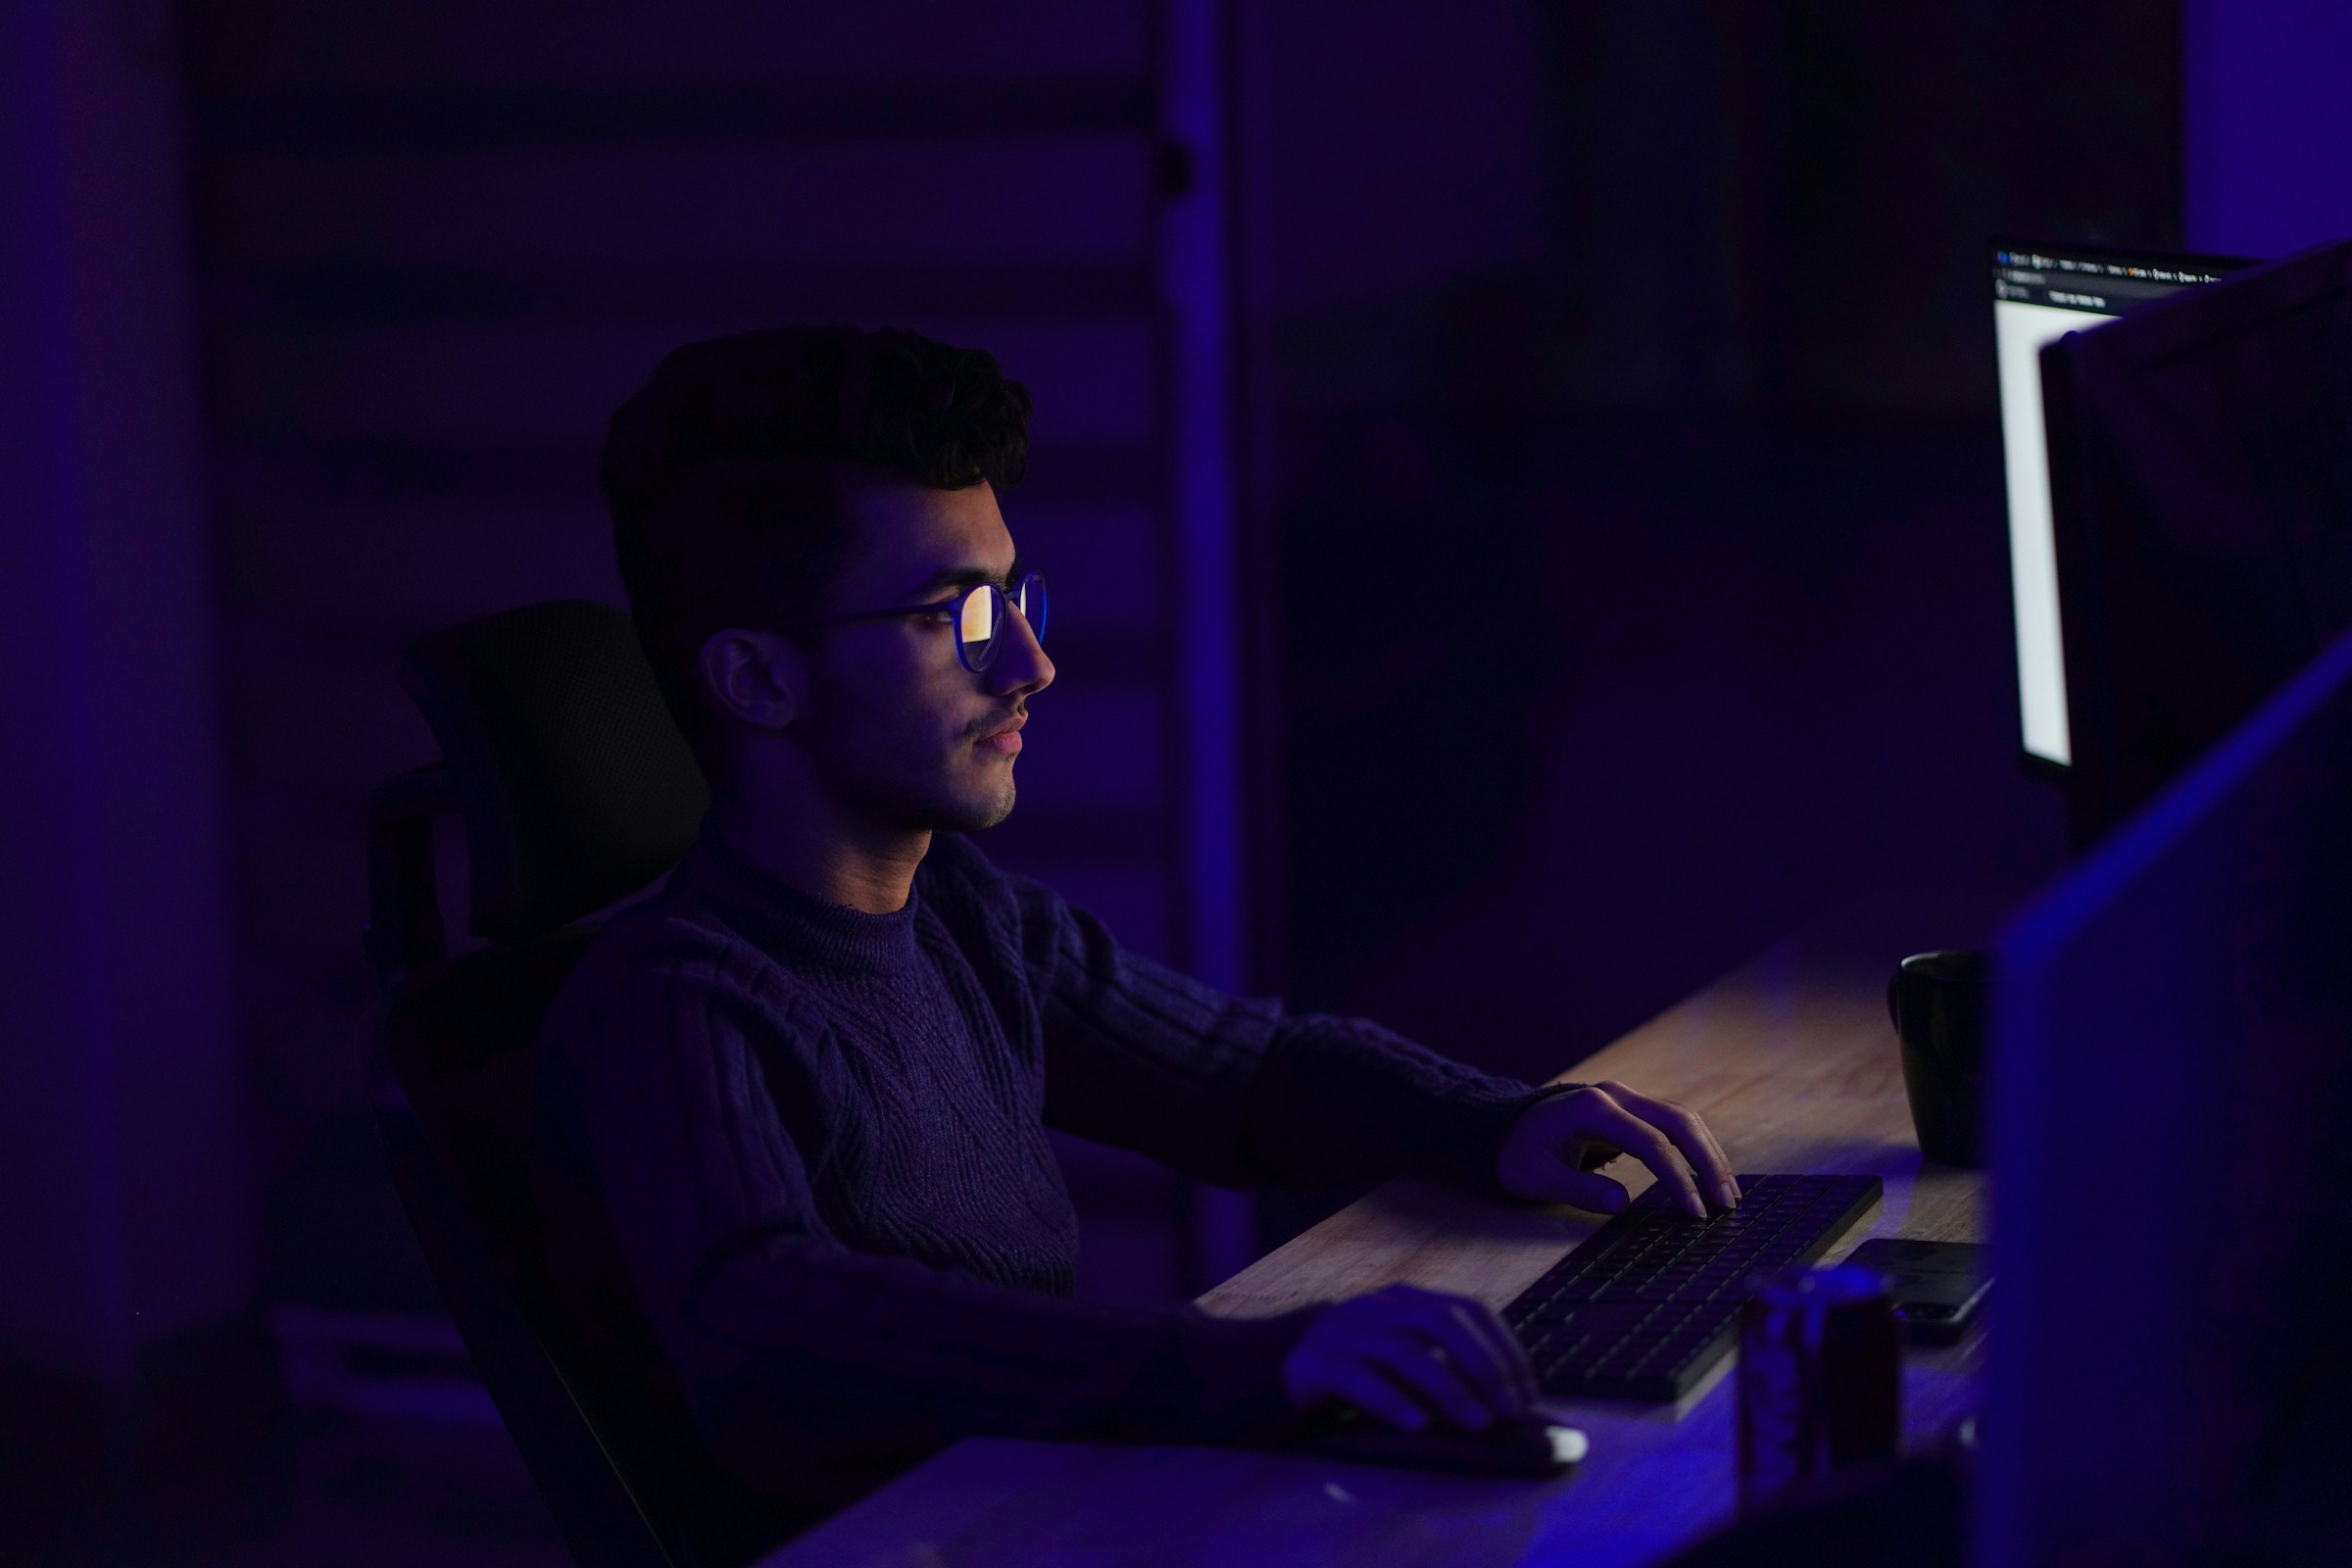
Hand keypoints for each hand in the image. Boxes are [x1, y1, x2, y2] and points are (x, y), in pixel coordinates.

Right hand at [1282, 1283, 1537, 1432]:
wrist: (1284, 1362)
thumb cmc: (1361, 1365)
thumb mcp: (1404, 1352)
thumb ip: (1446, 1362)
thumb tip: (1509, 1400)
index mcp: (1408, 1299)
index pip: (1470, 1309)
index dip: (1504, 1349)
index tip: (1526, 1394)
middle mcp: (1379, 1307)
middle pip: (1442, 1322)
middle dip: (1483, 1367)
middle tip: (1507, 1411)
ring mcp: (1346, 1331)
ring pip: (1404, 1350)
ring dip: (1449, 1388)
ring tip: (1475, 1423)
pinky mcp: (1317, 1363)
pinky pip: (1359, 1380)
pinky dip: (1392, 1401)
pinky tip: (1416, 1424)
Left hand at [1495, 1079, 1738, 1217]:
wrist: (1505, 1127)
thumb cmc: (1518, 1155)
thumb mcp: (1536, 1177)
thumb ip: (1578, 1189)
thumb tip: (1623, 1203)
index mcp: (1593, 1109)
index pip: (1650, 1143)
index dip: (1677, 1178)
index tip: (1694, 1213)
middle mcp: (1615, 1095)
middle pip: (1678, 1122)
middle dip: (1708, 1162)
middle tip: (1727, 1204)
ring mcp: (1625, 1098)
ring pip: (1682, 1120)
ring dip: (1709, 1154)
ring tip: (1728, 1194)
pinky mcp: (1631, 1108)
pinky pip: (1672, 1124)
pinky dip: (1696, 1148)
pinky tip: (1710, 1175)